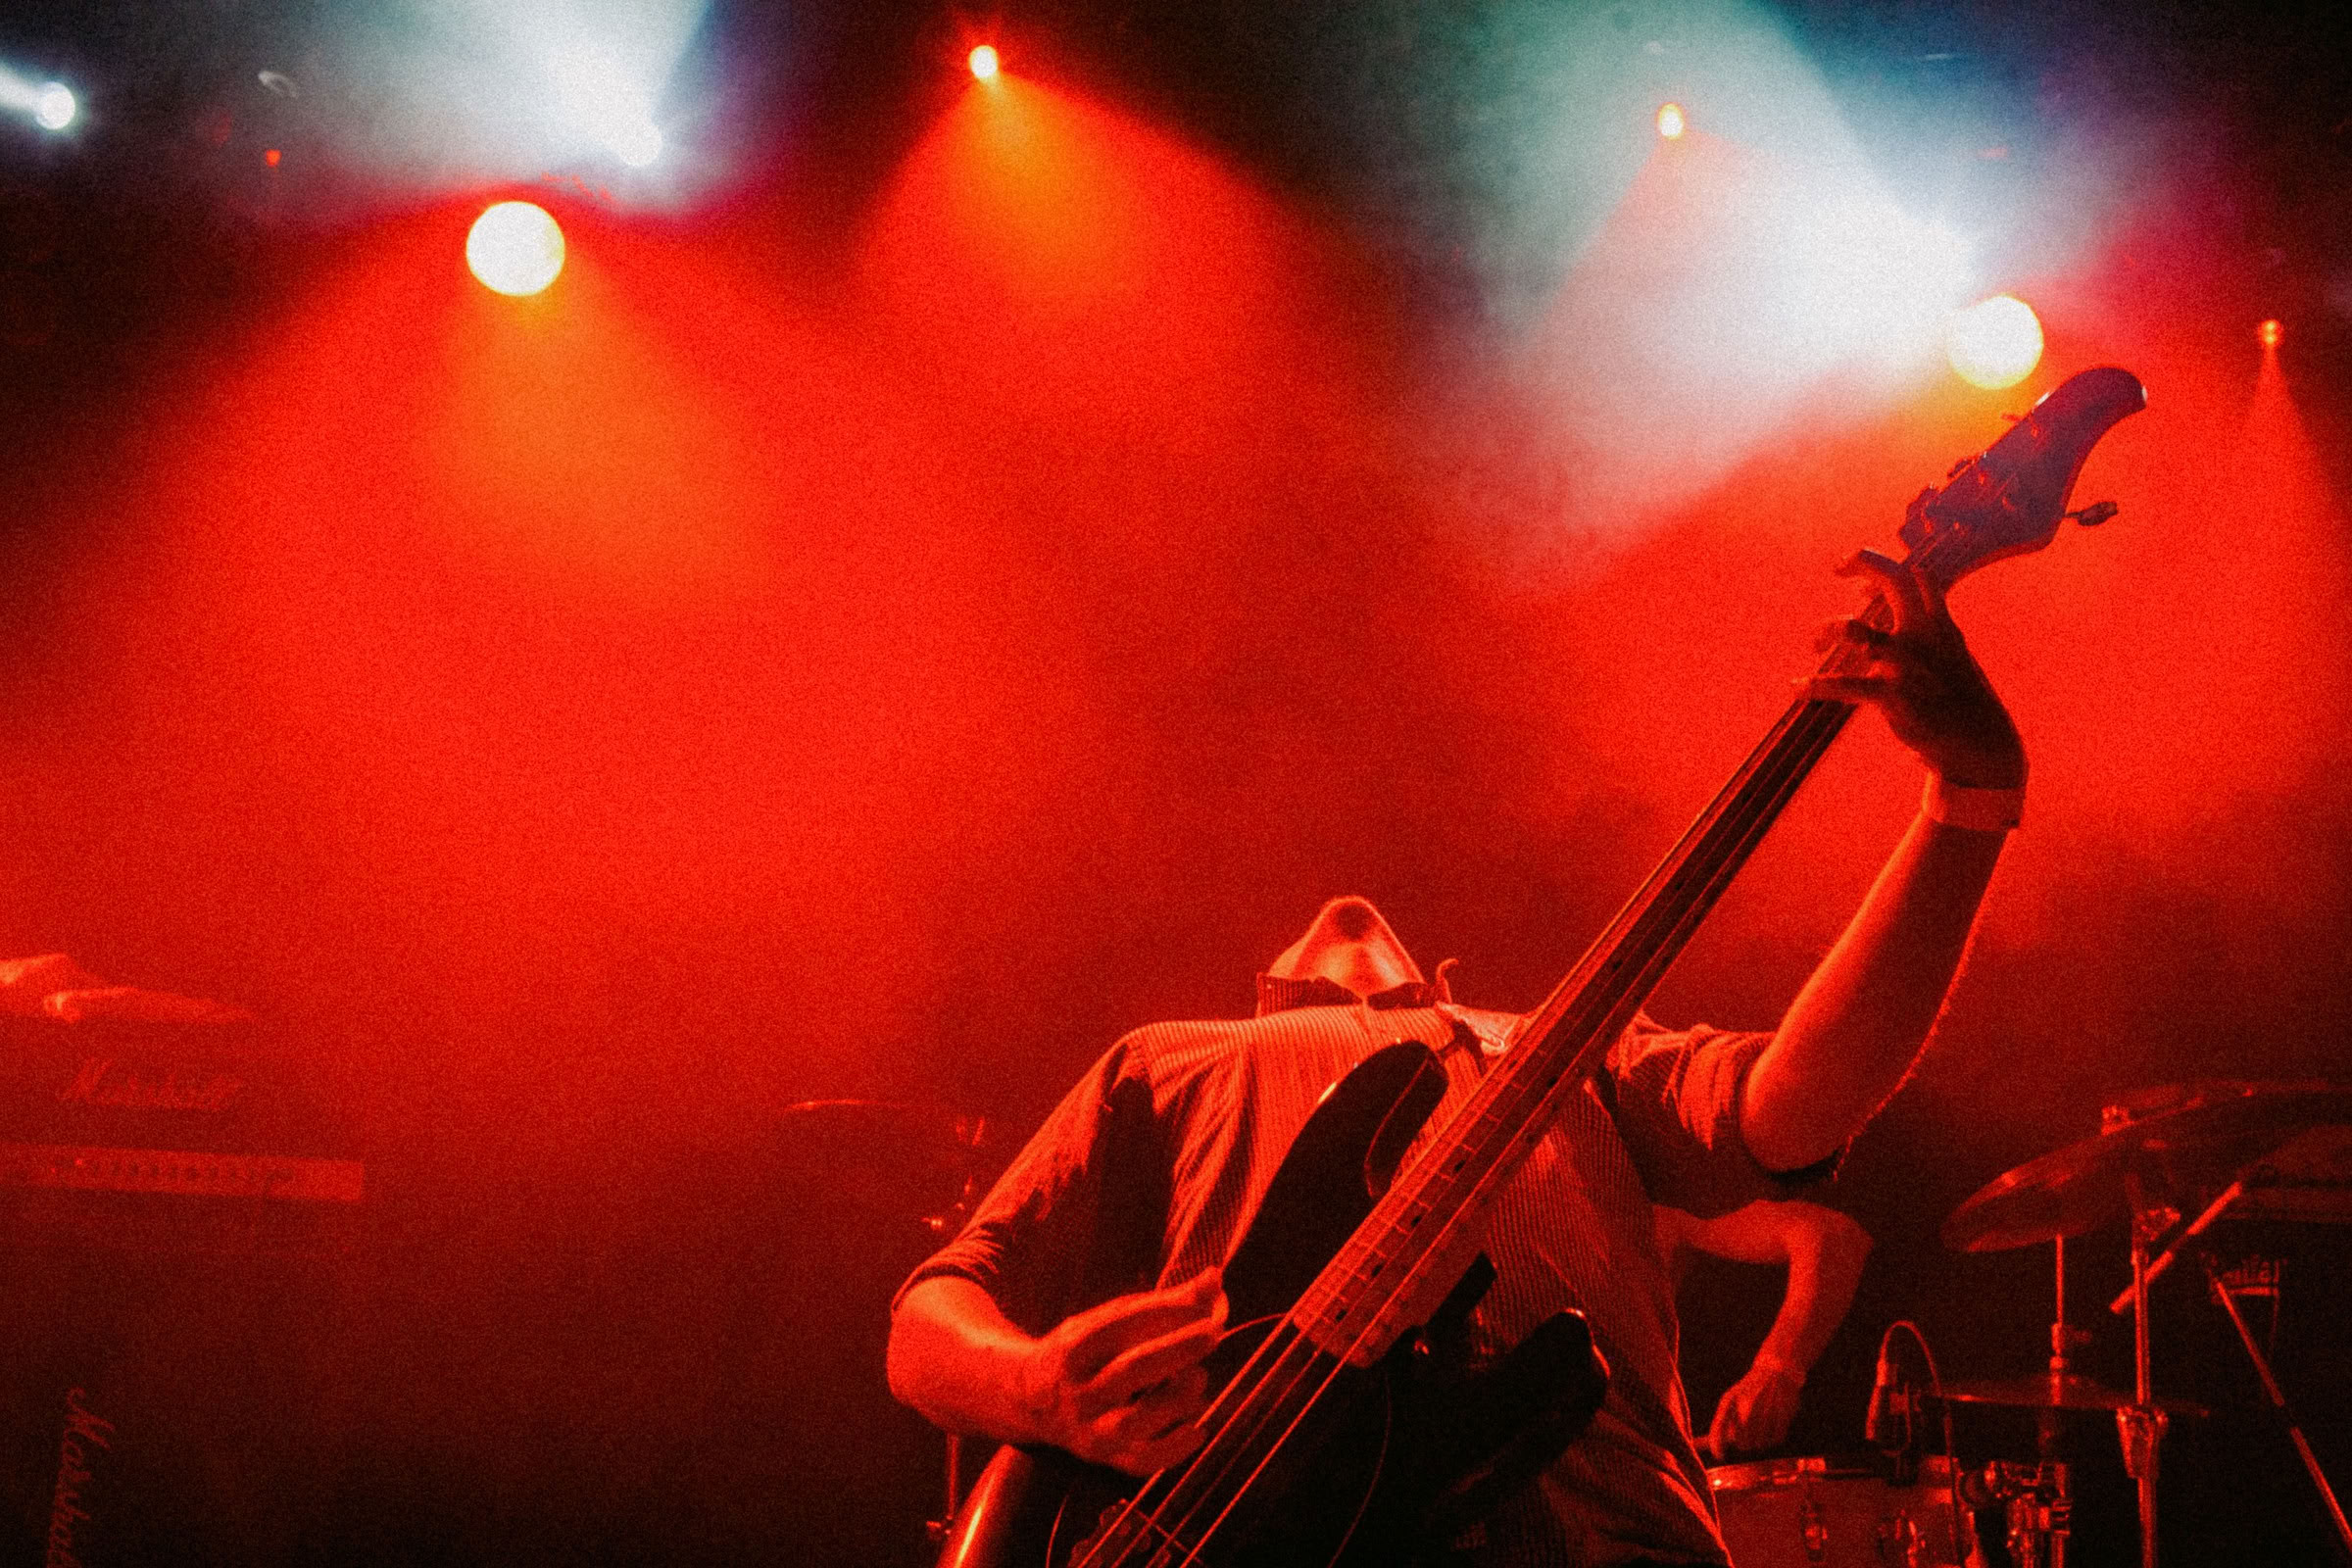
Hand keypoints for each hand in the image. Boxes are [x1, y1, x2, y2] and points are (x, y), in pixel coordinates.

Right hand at [1016, 1268, 1227, 1476]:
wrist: (1031, 1399)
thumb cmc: (1085, 1350)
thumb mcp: (1108, 1320)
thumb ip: (1163, 1304)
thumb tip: (1215, 1280)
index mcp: (1074, 1348)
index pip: (1121, 1325)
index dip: (1166, 1312)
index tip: (1204, 1299)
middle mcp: (1078, 1391)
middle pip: (1129, 1371)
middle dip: (1176, 1350)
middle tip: (1213, 1333)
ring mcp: (1089, 1428)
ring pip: (1134, 1421)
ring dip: (1176, 1398)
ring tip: (1199, 1376)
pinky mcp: (1105, 1457)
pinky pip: (1140, 1462)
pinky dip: (1172, 1450)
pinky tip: (1199, 1429)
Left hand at [1702, 1357, 1804, 1460]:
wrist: (1775, 1370)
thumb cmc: (1748, 1391)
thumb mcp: (1730, 1401)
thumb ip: (1718, 1426)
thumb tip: (1694, 1445)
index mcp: (1729, 1401)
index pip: (1718, 1430)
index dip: (1717, 1447)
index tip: (1719, 1455)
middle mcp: (1746, 1406)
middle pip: (1741, 1444)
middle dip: (1744, 1443)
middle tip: (1747, 1434)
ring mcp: (1764, 1411)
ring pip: (1759, 1445)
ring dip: (1760, 1441)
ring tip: (1761, 1426)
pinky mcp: (1782, 1415)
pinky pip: (1775, 1441)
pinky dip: (1774, 1438)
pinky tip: (1773, 1424)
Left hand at [1804, 551, 2025, 789]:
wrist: (1980, 743)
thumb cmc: (1956, 695)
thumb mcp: (1949, 653)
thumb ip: (1923, 627)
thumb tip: (1880, 613)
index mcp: (1940, 625)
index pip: (1917, 578)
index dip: (1885, 571)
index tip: (1859, 590)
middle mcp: (1924, 636)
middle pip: (1897, 580)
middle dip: (1867, 561)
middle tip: (1839, 565)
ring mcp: (1908, 664)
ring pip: (1857, 629)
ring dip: (1829, 628)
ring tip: (1814, 644)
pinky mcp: (1894, 696)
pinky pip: (1846, 685)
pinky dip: (1816, 685)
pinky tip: (1796, 686)